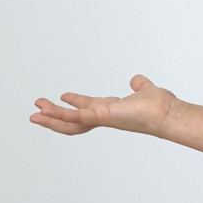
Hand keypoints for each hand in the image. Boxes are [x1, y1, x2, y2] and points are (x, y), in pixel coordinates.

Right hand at [29, 75, 177, 137]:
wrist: (167, 113)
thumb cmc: (160, 106)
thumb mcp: (145, 90)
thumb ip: (139, 86)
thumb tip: (136, 80)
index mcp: (111, 110)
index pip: (87, 108)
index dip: (74, 103)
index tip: (62, 96)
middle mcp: (104, 116)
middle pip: (73, 119)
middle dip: (55, 115)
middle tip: (38, 109)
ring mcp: (102, 119)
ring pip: (70, 122)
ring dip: (51, 118)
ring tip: (34, 114)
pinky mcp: (101, 117)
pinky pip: (76, 118)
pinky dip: (60, 115)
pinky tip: (46, 111)